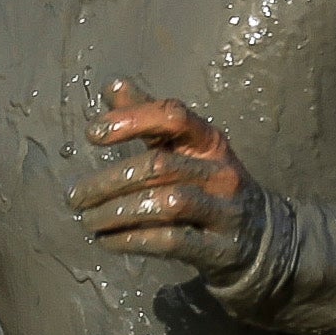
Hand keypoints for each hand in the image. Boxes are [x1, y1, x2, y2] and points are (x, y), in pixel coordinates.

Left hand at [68, 79, 267, 278]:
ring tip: (87, 221)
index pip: (173, 116)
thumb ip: (149, 117)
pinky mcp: (218, 248)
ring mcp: (223, 211)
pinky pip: (171, 241)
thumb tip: (113, 86)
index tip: (93, 133)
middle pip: (159, 166)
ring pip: (167, 203)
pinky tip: (108, 241)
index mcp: (209, 141)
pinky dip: (133, 240)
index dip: (132, 119)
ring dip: (118, 212)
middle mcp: (220, 171)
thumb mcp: (186, 148)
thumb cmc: (208, 184)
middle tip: (74, 196)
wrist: (261, 237)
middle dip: (109, 181)